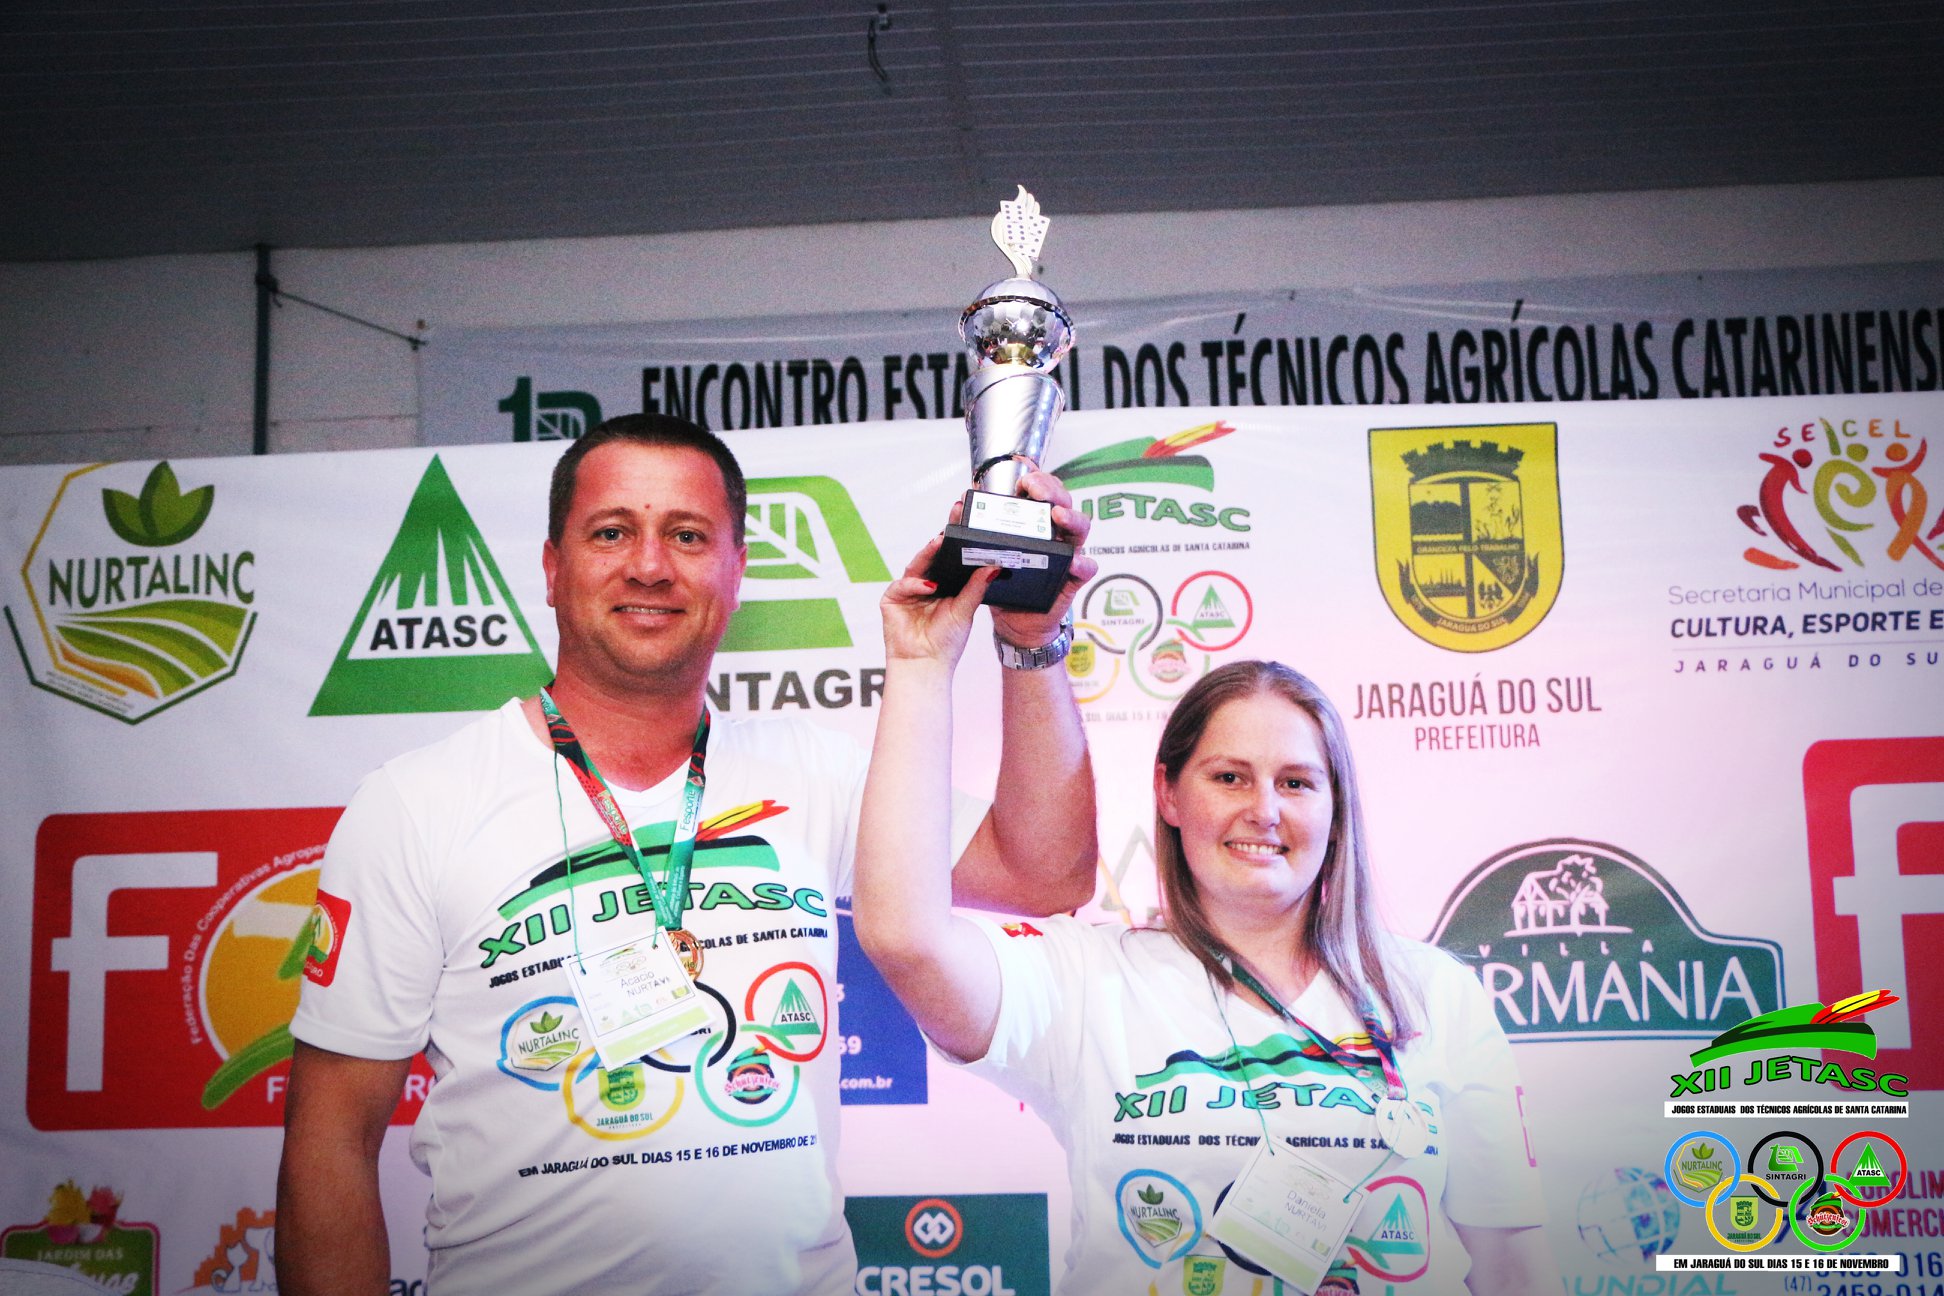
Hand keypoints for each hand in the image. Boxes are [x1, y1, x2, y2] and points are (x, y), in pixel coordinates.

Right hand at [881, 535, 997, 665]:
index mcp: (943, 585)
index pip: (948, 558)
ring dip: (927, 554)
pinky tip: (929, 586)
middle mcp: (925, 584)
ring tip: (939, 543)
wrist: (926, 665)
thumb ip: (976, 587)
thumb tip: (993, 567)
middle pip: (931, 557)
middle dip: (939, 541)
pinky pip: (902, 585)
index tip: (962, 521)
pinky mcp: (892, 600)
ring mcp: (907, 591)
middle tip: (949, 525)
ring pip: (916, 565)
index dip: (953, 541)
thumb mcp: (966, 610)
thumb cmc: (946, 642)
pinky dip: (915, 584)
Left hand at [985, 466, 1097, 648]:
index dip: (1036, 475)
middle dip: (1050, 489)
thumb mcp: (984, 554)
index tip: (1023, 470)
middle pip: (1062, 500)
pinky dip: (1082, 563)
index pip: (1041, 488)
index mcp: (1035, 520)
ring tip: (1057, 516)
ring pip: (1080, 527)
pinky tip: (1074, 562)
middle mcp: (1055, 531)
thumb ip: (972, 530)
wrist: (1015, 621)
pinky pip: (1086, 568)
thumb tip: (957, 505)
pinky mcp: (1073, 578)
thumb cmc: (1004, 582)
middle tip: (1033, 489)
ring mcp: (1067, 552)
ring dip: (1071, 518)